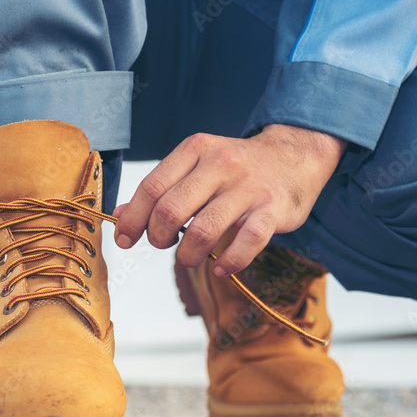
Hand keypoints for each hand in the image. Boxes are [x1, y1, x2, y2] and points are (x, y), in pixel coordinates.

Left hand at [114, 124, 344, 274]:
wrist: (296, 155)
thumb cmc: (237, 167)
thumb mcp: (196, 164)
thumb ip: (162, 188)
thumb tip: (120, 214)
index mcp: (196, 150)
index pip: (152, 188)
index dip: (133, 219)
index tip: (126, 239)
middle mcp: (221, 164)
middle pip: (171, 210)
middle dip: (159, 237)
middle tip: (165, 245)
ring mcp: (249, 187)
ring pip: (203, 230)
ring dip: (189, 255)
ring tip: (191, 258)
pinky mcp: (274, 209)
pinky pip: (246, 243)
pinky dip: (228, 262)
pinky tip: (221, 266)